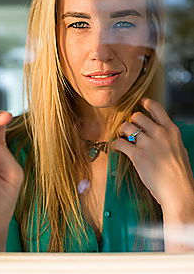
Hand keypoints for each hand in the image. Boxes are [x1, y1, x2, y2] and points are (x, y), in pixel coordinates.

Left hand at [111, 98, 193, 212]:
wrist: (178, 192)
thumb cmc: (180, 174)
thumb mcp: (179, 148)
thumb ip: (167, 138)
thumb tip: (157, 133)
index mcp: (171, 130)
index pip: (156, 107)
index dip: (145, 102)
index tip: (139, 103)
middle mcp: (159, 133)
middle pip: (137, 115)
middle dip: (131, 121)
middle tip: (129, 128)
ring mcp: (148, 144)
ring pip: (126, 126)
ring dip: (121, 131)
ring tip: (121, 137)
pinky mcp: (137, 155)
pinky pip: (120, 143)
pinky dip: (115, 144)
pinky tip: (115, 147)